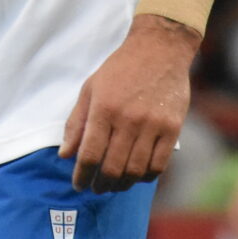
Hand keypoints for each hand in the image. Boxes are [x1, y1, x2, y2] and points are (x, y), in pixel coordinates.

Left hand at [59, 15, 196, 192]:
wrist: (159, 50)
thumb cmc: (120, 69)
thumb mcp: (90, 89)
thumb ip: (77, 122)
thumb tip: (65, 155)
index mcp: (104, 109)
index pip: (89, 155)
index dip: (81, 175)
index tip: (79, 184)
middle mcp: (128, 120)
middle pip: (112, 167)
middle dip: (101, 184)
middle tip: (97, 188)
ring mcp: (152, 125)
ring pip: (135, 170)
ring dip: (122, 184)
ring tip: (115, 185)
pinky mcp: (172, 128)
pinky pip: (159, 165)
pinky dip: (146, 177)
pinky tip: (138, 176)